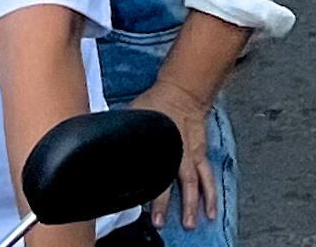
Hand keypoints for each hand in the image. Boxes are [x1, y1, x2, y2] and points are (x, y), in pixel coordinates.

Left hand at [127, 78, 220, 231]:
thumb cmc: (157, 103)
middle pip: (171, 178)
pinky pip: (207, 178)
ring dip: (191, 204)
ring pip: (193, 182)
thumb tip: (104, 140)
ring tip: (190, 223)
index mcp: (158, 140)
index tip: (137, 198)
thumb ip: (124, 131)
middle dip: (165, 201)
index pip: (149, 164)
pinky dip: (210, 196)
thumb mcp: (135, 113)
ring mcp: (191, 154)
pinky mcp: (201, 156)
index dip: (143, 181)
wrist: (182, 92)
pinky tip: (211, 212)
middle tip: (160, 222)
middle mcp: (176, 150)